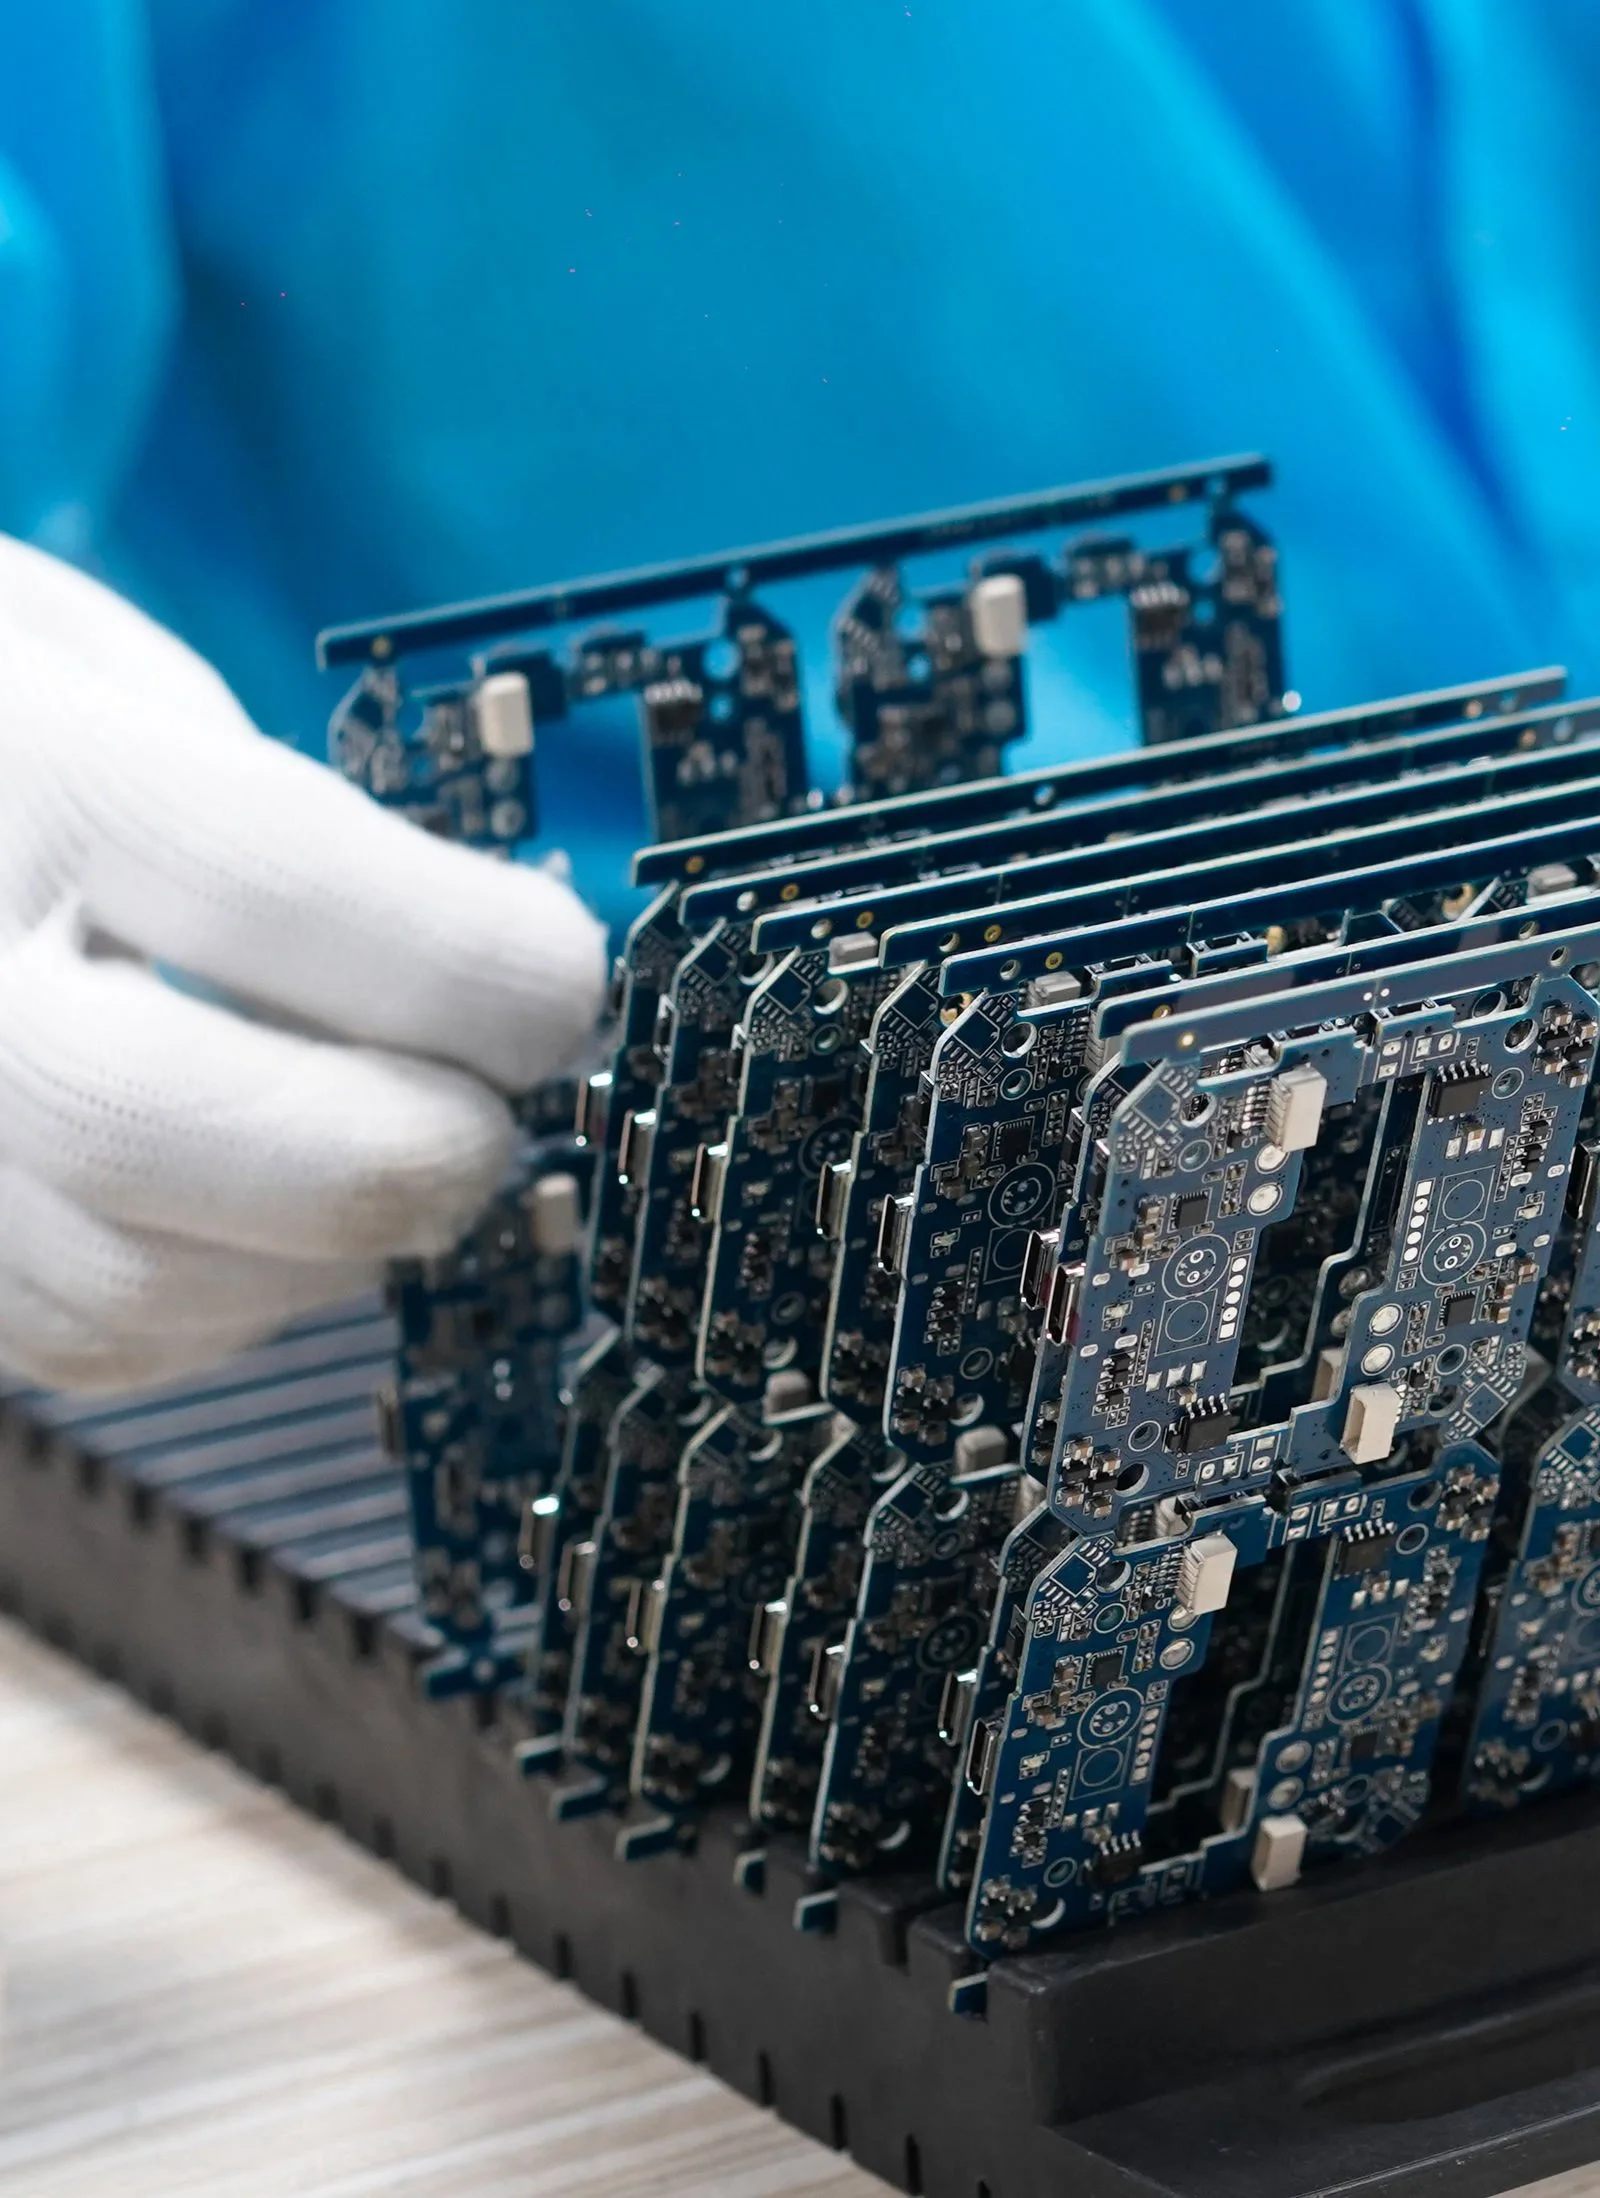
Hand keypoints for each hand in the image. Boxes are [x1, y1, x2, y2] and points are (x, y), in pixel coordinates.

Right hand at [0, 536, 606, 1391]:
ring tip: (381, 1154)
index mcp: (18, 771)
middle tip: (491, 1115)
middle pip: (192, 1132)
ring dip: (331, 1245)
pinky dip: (230, 1296)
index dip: (469, 957)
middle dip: (411, 1146)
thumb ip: (253, 794)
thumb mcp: (96, 658)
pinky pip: (98, 1337)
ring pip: (150, 1280)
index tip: (557, 983)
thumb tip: (460, 952)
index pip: (276, 885)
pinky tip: (265, 1213)